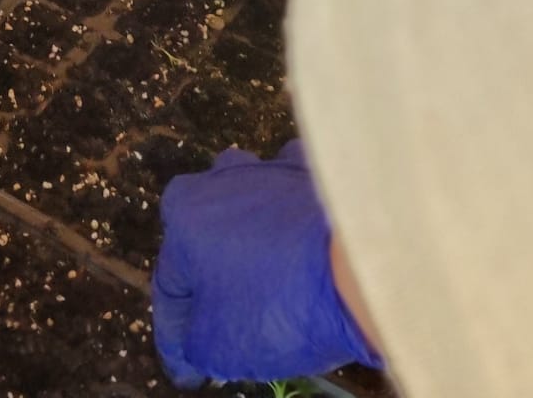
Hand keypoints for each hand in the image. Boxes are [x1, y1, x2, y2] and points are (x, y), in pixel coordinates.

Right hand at [152, 140, 381, 387]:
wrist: (360, 266)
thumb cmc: (278, 303)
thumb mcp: (221, 346)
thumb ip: (195, 343)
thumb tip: (197, 341)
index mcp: (184, 218)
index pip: (172, 284)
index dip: (177, 330)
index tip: (189, 365)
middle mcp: (218, 182)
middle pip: (204, 234)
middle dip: (208, 274)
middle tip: (223, 317)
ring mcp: (267, 169)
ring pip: (246, 204)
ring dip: (248, 235)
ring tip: (264, 276)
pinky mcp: (312, 171)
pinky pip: (293, 190)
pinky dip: (293, 213)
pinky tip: (303, 239)